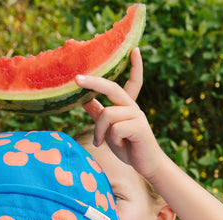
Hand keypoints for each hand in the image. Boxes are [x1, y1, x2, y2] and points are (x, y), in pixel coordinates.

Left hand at [76, 48, 164, 180]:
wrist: (146, 165)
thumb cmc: (128, 147)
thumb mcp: (109, 129)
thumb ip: (98, 113)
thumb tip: (84, 100)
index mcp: (127, 105)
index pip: (132, 82)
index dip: (136, 67)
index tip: (135, 50)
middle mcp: (133, 107)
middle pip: (112, 88)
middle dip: (93, 82)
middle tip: (76, 79)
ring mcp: (137, 115)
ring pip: (107, 114)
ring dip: (100, 131)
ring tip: (102, 142)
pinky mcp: (139, 127)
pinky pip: (115, 128)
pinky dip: (112, 140)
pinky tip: (120, 146)